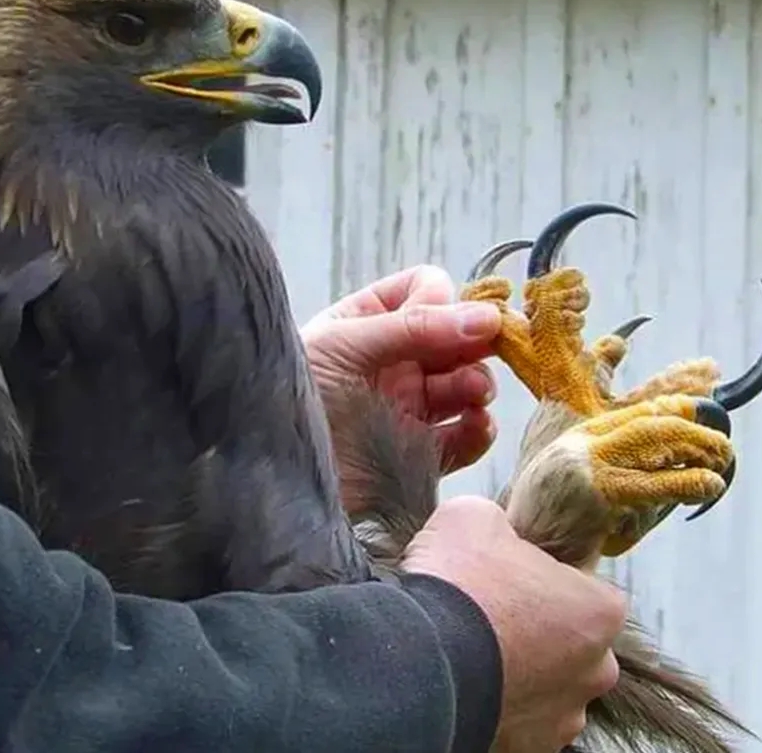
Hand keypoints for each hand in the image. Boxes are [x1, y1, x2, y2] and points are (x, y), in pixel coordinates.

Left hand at [301, 265, 501, 478]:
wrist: (269, 472)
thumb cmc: (291, 393)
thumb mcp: (345, 344)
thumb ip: (415, 328)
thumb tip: (487, 317)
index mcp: (369, 321)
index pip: (427, 290)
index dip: (446, 301)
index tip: (453, 321)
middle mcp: (392, 361)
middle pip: (457, 338)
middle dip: (475, 343)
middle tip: (491, 350)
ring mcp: (406, 407)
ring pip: (466, 386)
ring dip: (478, 385)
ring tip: (474, 393)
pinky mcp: (416, 454)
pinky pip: (463, 438)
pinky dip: (478, 431)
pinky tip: (475, 425)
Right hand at [403, 496, 624, 752]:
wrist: (419, 657)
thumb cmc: (459, 583)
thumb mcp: (475, 516)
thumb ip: (501, 522)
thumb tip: (494, 530)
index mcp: (600, 611)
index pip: (586, 585)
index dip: (548, 574)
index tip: (514, 570)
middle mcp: (596, 670)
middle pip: (574, 640)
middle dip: (541, 628)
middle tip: (493, 609)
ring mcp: (563, 715)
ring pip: (550, 683)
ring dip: (523, 668)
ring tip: (475, 648)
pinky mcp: (527, 745)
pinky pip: (522, 717)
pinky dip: (501, 700)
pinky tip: (469, 678)